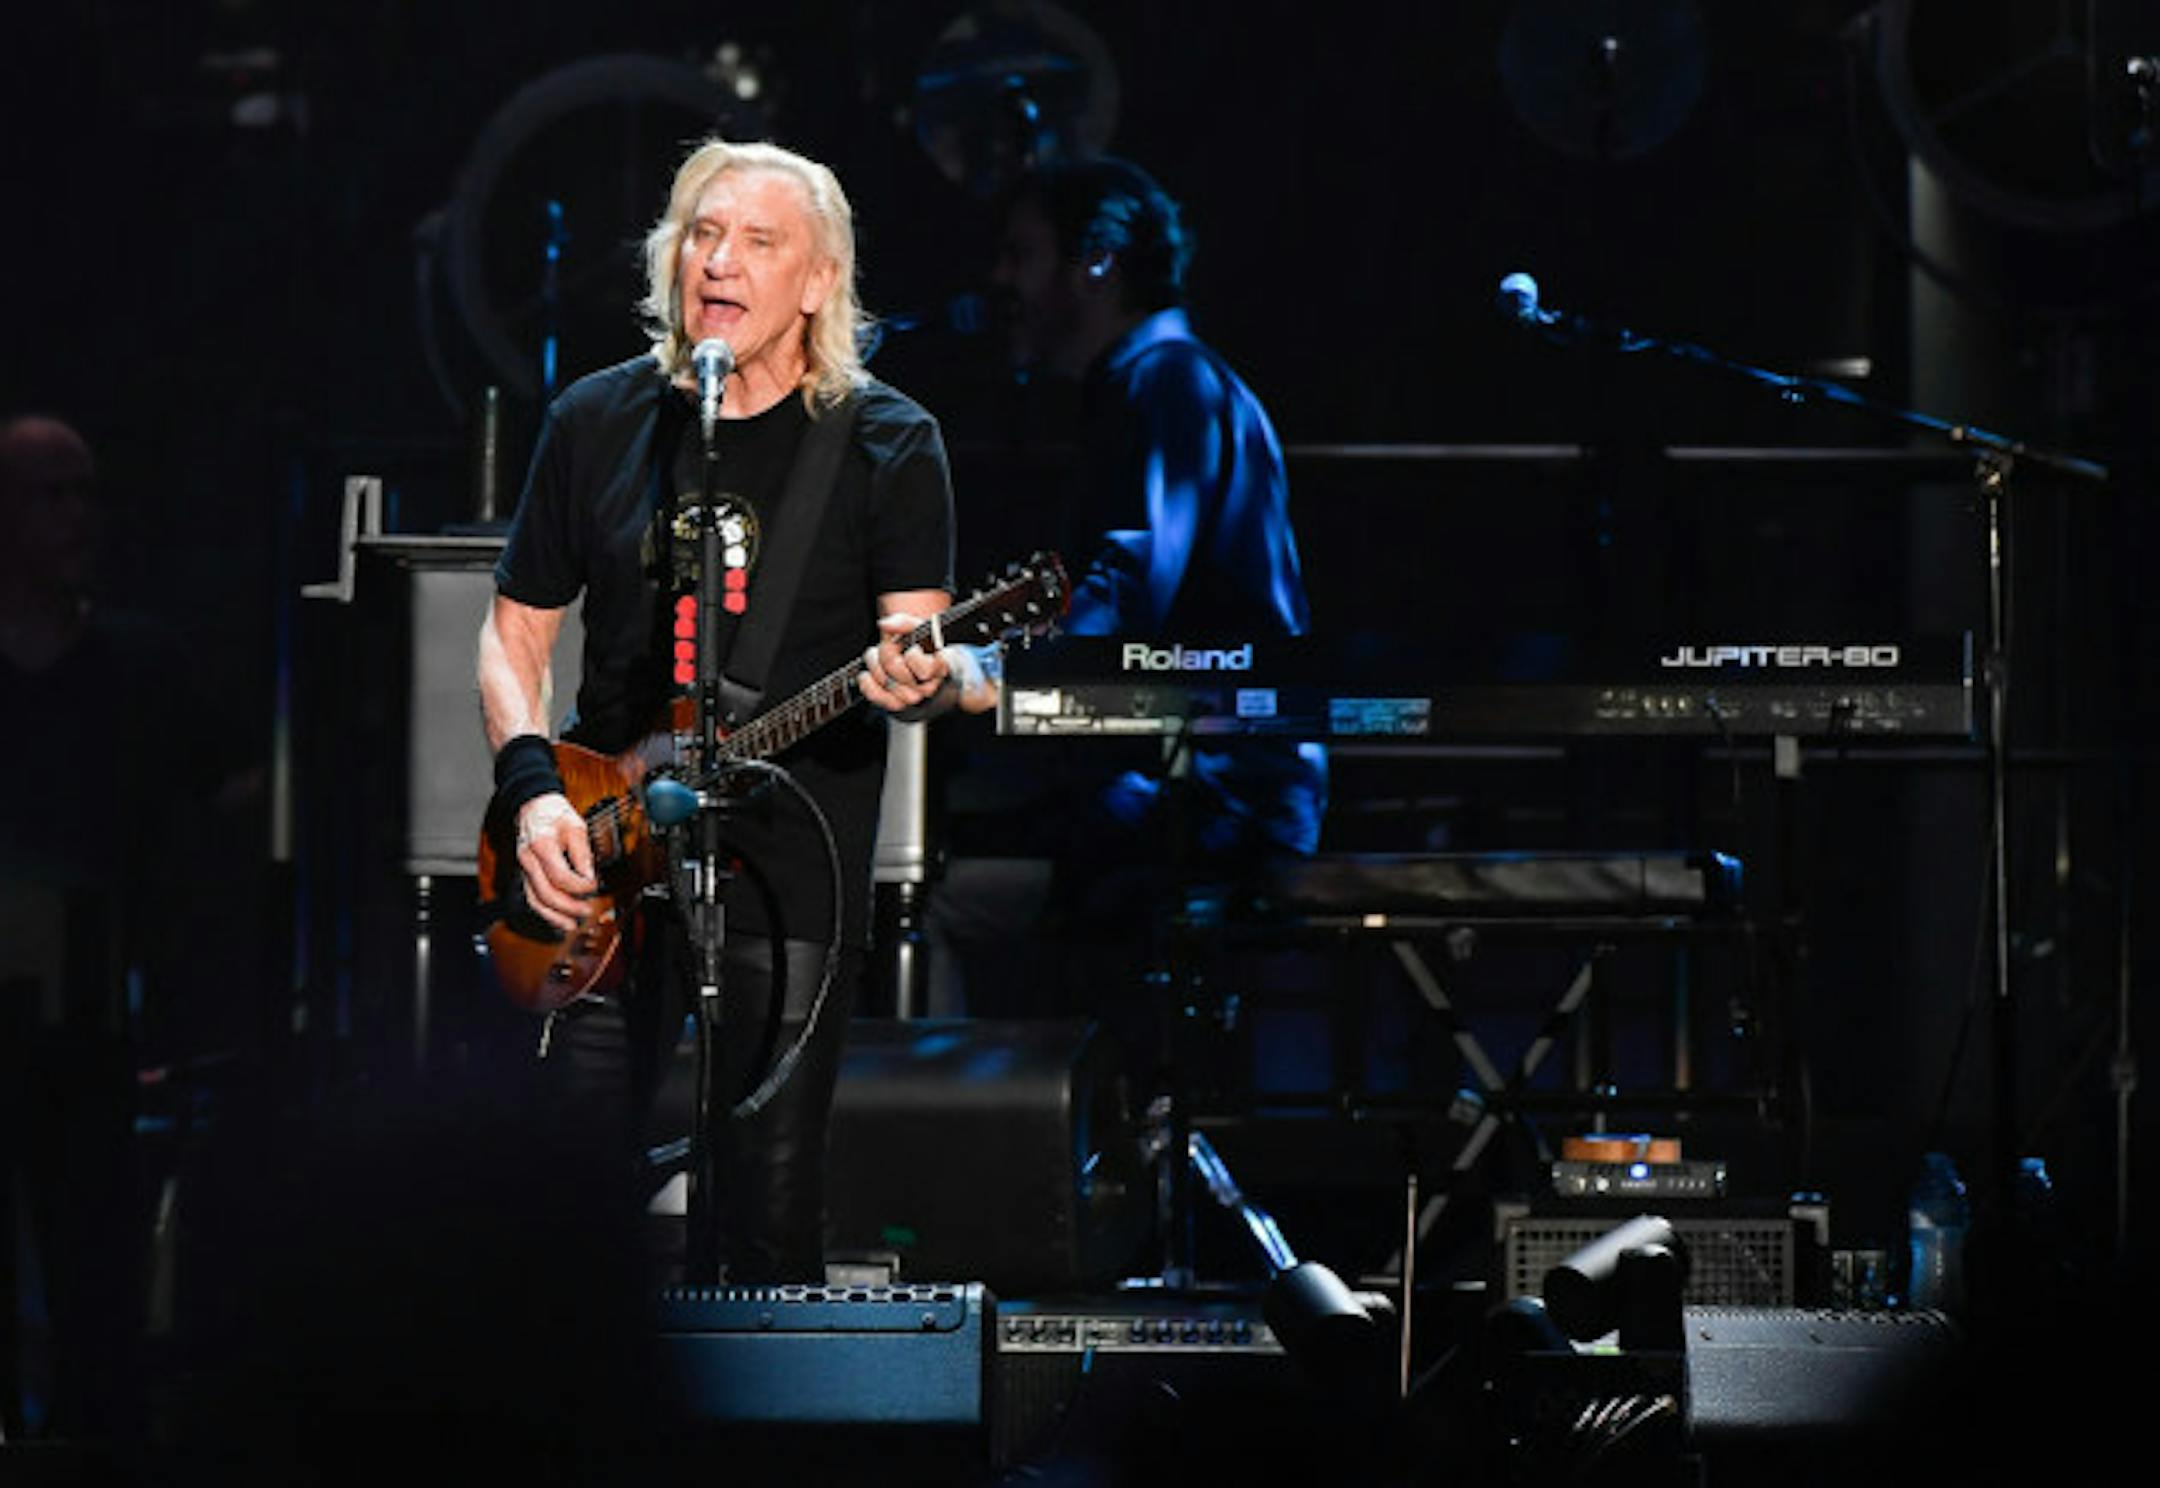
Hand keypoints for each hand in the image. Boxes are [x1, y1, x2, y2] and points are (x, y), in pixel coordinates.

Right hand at [515, 791, 594, 932]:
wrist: (534, 805)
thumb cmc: (555, 814)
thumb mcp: (576, 827)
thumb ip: (583, 854)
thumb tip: (590, 878)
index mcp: (541, 846)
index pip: (560, 876)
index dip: (579, 885)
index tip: (594, 885)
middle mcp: (528, 860)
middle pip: (546, 893)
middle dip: (568, 907)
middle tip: (586, 911)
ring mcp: (524, 868)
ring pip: (534, 900)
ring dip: (554, 916)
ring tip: (571, 925)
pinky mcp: (525, 873)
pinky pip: (532, 897)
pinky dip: (545, 911)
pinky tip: (558, 918)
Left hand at [859, 612, 951, 712]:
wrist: (920, 668)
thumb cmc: (921, 648)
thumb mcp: (917, 629)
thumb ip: (903, 623)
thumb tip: (884, 625)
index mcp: (938, 668)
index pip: (922, 667)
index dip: (911, 653)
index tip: (910, 646)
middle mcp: (927, 687)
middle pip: (896, 668)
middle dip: (886, 651)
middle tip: (888, 645)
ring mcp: (911, 699)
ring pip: (884, 681)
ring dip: (875, 665)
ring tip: (879, 658)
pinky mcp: (895, 706)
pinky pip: (875, 695)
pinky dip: (866, 682)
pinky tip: (867, 674)